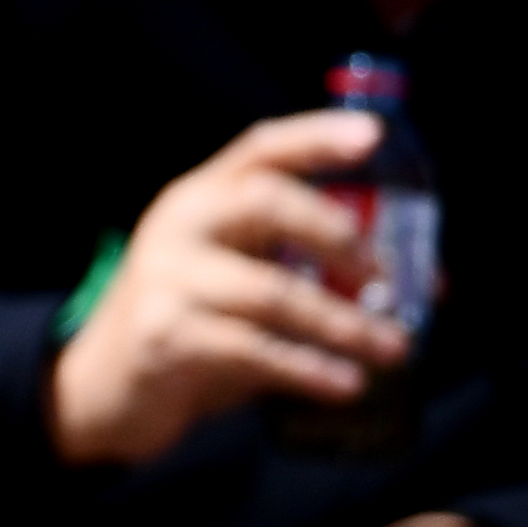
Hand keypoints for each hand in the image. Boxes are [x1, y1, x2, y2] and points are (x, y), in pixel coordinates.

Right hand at [46, 110, 403, 470]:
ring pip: (272, 292)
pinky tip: (346, 384)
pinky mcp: (165, 338)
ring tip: (394, 347)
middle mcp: (179, 226)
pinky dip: (309, 369)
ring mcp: (168, 281)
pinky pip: (254, 350)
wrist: (99, 390)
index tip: (374, 137)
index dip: (317, 136)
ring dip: (343, 323)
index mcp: (198, 199)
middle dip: (337, 233)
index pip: (260, 149)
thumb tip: (428, 284)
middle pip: (266, 202)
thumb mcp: (233, 280)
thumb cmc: (187, 327)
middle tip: (384, 274)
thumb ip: (306, 269)